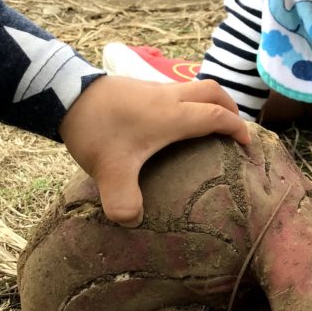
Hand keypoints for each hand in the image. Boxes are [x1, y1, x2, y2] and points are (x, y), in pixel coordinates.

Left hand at [59, 75, 250, 226]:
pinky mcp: (139, 87)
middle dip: (230, 108)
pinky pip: (176, 90)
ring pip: (194, 88)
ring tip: (207, 127)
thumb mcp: (110, 171)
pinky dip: (186, 103)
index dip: (236, 128)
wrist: (64, 95)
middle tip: (233, 129)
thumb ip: (124, 201)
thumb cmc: (96, 130)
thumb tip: (133, 222)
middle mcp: (170, 97)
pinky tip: (171, 124)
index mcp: (174, 116)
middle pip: (213, 91)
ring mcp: (154, 88)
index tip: (247, 143)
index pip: (217, 116)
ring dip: (207, 103)